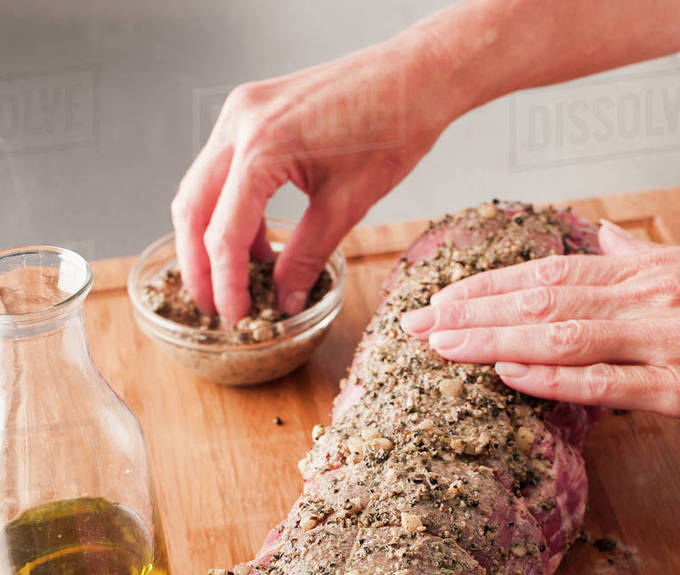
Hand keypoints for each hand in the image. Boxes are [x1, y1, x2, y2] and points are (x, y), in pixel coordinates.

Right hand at [171, 40, 446, 325]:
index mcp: (261, 147)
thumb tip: (284, 302)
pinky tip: (257, 244)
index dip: (226, 285)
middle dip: (199, 266)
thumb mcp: (347, 205)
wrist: (413, 76)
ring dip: (211, 238)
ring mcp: (239, 113)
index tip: (234, 319)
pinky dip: (229, 210)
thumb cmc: (392, 129)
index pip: (223, 233)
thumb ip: (307, 258)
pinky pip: (222, 170)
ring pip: (199, 189)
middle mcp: (238, 123)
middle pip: (192, 209)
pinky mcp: (250, 112)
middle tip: (214, 307)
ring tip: (239, 282)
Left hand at [400, 221, 679, 423]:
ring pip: (563, 334)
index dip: (491, 285)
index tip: (443, 298)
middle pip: (542, 299)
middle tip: (414, 326)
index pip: (553, 271)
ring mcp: (668, 342)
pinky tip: (508, 375)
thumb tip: (597, 237)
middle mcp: (653, 298)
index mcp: (655, 270)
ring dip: (493, 340)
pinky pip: (609, 382)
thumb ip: (644, 257)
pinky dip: (553, 377)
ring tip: (440, 347)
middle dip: (471, 312)